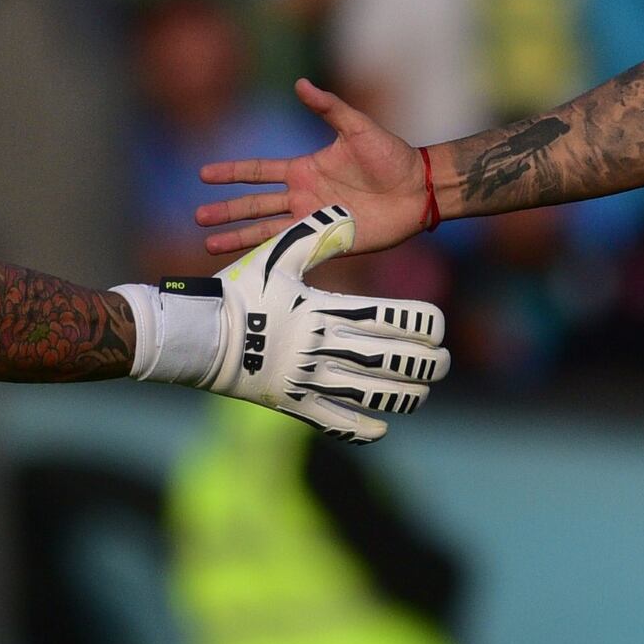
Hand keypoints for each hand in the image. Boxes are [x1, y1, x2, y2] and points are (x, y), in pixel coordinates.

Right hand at [191, 207, 449, 441]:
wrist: (198, 335)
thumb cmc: (239, 291)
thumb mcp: (276, 256)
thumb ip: (315, 235)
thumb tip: (348, 216)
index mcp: (323, 310)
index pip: (386, 318)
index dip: (419, 324)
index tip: (439, 327)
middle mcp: (321, 347)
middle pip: (388, 359)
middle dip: (424, 363)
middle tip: (446, 362)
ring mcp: (308, 379)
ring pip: (369, 394)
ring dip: (404, 396)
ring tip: (425, 393)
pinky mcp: (292, 404)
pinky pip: (333, 421)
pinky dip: (361, 428)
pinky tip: (383, 428)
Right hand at [197, 80, 437, 255]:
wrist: (418, 189)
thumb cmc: (391, 155)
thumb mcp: (357, 127)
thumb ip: (329, 107)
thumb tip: (300, 83)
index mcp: (305, 169)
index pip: (259, 172)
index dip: (232, 173)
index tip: (205, 174)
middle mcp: (304, 196)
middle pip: (256, 205)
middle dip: (227, 211)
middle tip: (199, 217)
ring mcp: (315, 221)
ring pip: (267, 231)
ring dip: (239, 238)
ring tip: (210, 245)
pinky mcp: (330, 242)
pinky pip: (296, 251)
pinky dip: (273, 258)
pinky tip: (252, 267)